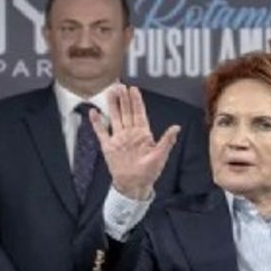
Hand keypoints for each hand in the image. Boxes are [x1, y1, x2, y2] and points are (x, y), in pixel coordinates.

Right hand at [91, 83, 180, 200]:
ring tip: (110, 92)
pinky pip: (101, 132)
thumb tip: (177, 127)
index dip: (136, 101)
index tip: (134, 89)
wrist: (134, 185)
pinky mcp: (108, 146)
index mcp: (143, 134)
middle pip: (126, 112)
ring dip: (112, 105)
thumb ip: (167, 140)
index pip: (139, 113)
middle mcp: (130, 133)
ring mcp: (119, 139)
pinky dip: (97, 122)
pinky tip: (94, 112)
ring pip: (115, 117)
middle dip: (124, 99)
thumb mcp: (160, 156)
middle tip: (121, 85)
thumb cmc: (149, 172)